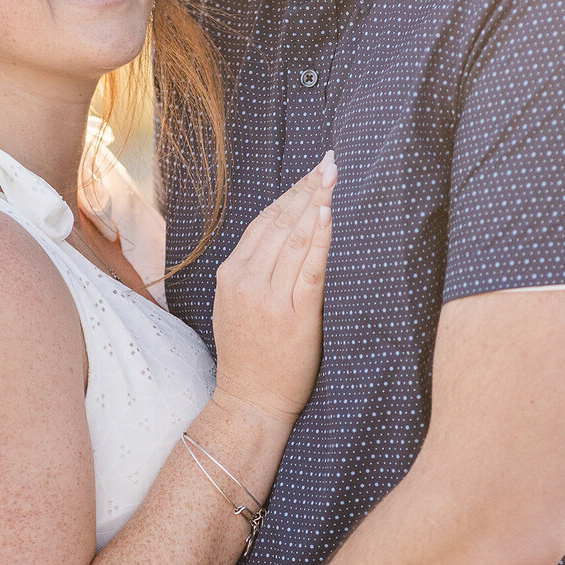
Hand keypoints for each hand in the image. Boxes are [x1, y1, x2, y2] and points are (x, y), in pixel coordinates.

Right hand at [212, 153, 334, 424]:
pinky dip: (319, 239)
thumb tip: (278, 238)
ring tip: (334, 177)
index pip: (263, 222)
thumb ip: (250, 272)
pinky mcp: (295, 316)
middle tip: (330, 163)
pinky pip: (310, 269)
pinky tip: (327, 215)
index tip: (310, 174)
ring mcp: (270, 298)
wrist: (249, 401)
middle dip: (307, 189)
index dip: (289, 194)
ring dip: (317, 203)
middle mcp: (247, 280)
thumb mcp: (235, 306)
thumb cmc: (248, 356)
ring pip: (294, 239)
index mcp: (231, 275)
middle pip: (280, 223)